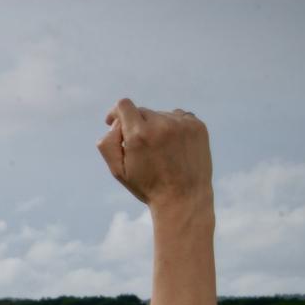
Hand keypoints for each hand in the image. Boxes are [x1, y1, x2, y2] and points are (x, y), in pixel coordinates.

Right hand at [96, 98, 212, 208]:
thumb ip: (107, 144)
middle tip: (140, 150)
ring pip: (160, 115)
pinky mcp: (197, 126)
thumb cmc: (148, 186)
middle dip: (137, 126)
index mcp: (139, 135)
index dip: (115, 113)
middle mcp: (161, 124)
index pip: (123, 105)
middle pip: (142, 112)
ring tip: (161, 152)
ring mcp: (182, 124)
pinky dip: (173, 128)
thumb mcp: (118, 171)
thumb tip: (113, 124)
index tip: (113, 122)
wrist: (184, 199)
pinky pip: (178, 117)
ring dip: (156, 128)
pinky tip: (174, 148)